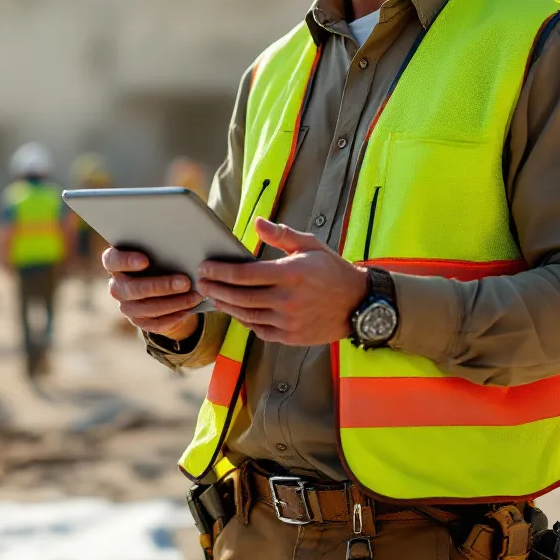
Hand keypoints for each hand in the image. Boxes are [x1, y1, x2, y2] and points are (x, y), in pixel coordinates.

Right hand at [103, 247, 203, 339]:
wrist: (160, 284)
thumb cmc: (158, 259)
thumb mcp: (155, 251)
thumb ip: (158, 248)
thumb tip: (180, 245)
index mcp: (115, 263)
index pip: (112, 261)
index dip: (126, 261)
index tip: (145, 261)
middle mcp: (117, 286)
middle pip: (133, 289)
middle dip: (161, 286)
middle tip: (185, 282)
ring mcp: (126, 306)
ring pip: (146, 308)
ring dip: (173, 303)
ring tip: (194, 296)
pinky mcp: (138, 321)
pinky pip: (155, 323)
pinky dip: (174, 316)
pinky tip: (189, 308)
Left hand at [197, 218, 367, 344]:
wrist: (359, 304)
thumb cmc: (332, 270)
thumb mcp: (311, 245)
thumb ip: (282, 235)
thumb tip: (257, 222)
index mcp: (290, 274)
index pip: (244, 274)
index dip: (220, 271)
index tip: (205, 267)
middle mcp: (287, 300)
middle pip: (239, 297)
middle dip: (215, 288)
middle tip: (200, 282)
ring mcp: (288, 321)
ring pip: (246, 315)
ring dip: (226, 306)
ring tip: (213, 296)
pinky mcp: (291, 337)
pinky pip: (259, 330)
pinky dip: (245, 321)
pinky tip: (236, 311)